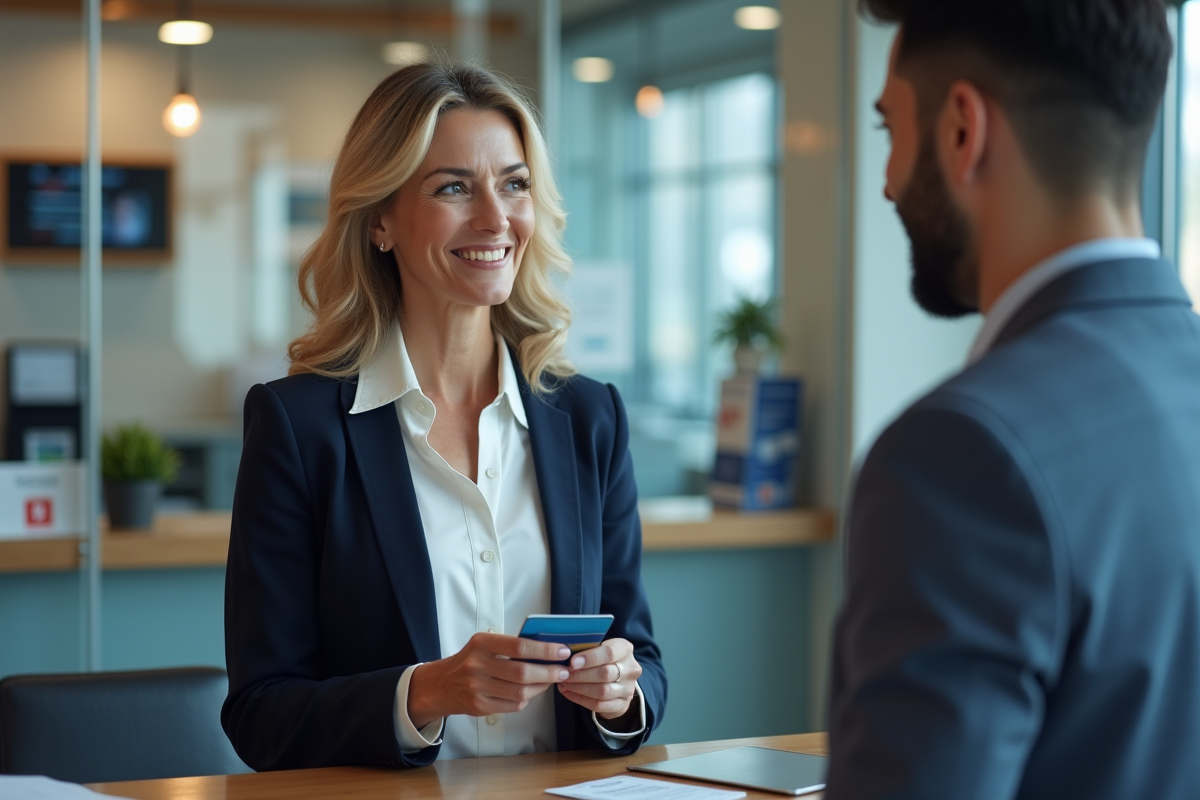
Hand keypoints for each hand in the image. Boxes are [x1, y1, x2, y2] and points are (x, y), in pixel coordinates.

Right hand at [407, 633, 570, 727]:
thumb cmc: (469, 661)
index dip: (545, 650)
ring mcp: (477, 688)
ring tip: (551, 680)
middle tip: (564, 670)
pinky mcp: (479, 707)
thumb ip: (510, 646)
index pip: (520, 646)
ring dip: (542, 687)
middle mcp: (477, 666)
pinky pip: (513, 705)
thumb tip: (547, 648)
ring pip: (520, 692)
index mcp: (481, 644)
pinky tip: (532, 692)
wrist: (440, 685)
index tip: (562, 651)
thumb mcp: (484, 644)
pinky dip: (527, 699)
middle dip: (549, 672)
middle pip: (523, 672)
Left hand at [558, 637, 641, 720]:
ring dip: (579, 688)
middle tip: (564, 674)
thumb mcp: (598, 646)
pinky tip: (569, 692)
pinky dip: (580, 699)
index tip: (572, 662)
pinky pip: (599, 705)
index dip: (590, 658)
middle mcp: (630, 669)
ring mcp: (628, 688)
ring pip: (602, 691)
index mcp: (625, 649)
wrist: (617, 678)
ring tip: (564, 683)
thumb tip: (564, 653)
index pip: (609, 652)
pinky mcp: (622, 704)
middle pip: (605, 673)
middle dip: (581, 675)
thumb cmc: (602, 658)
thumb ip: (586, 648)